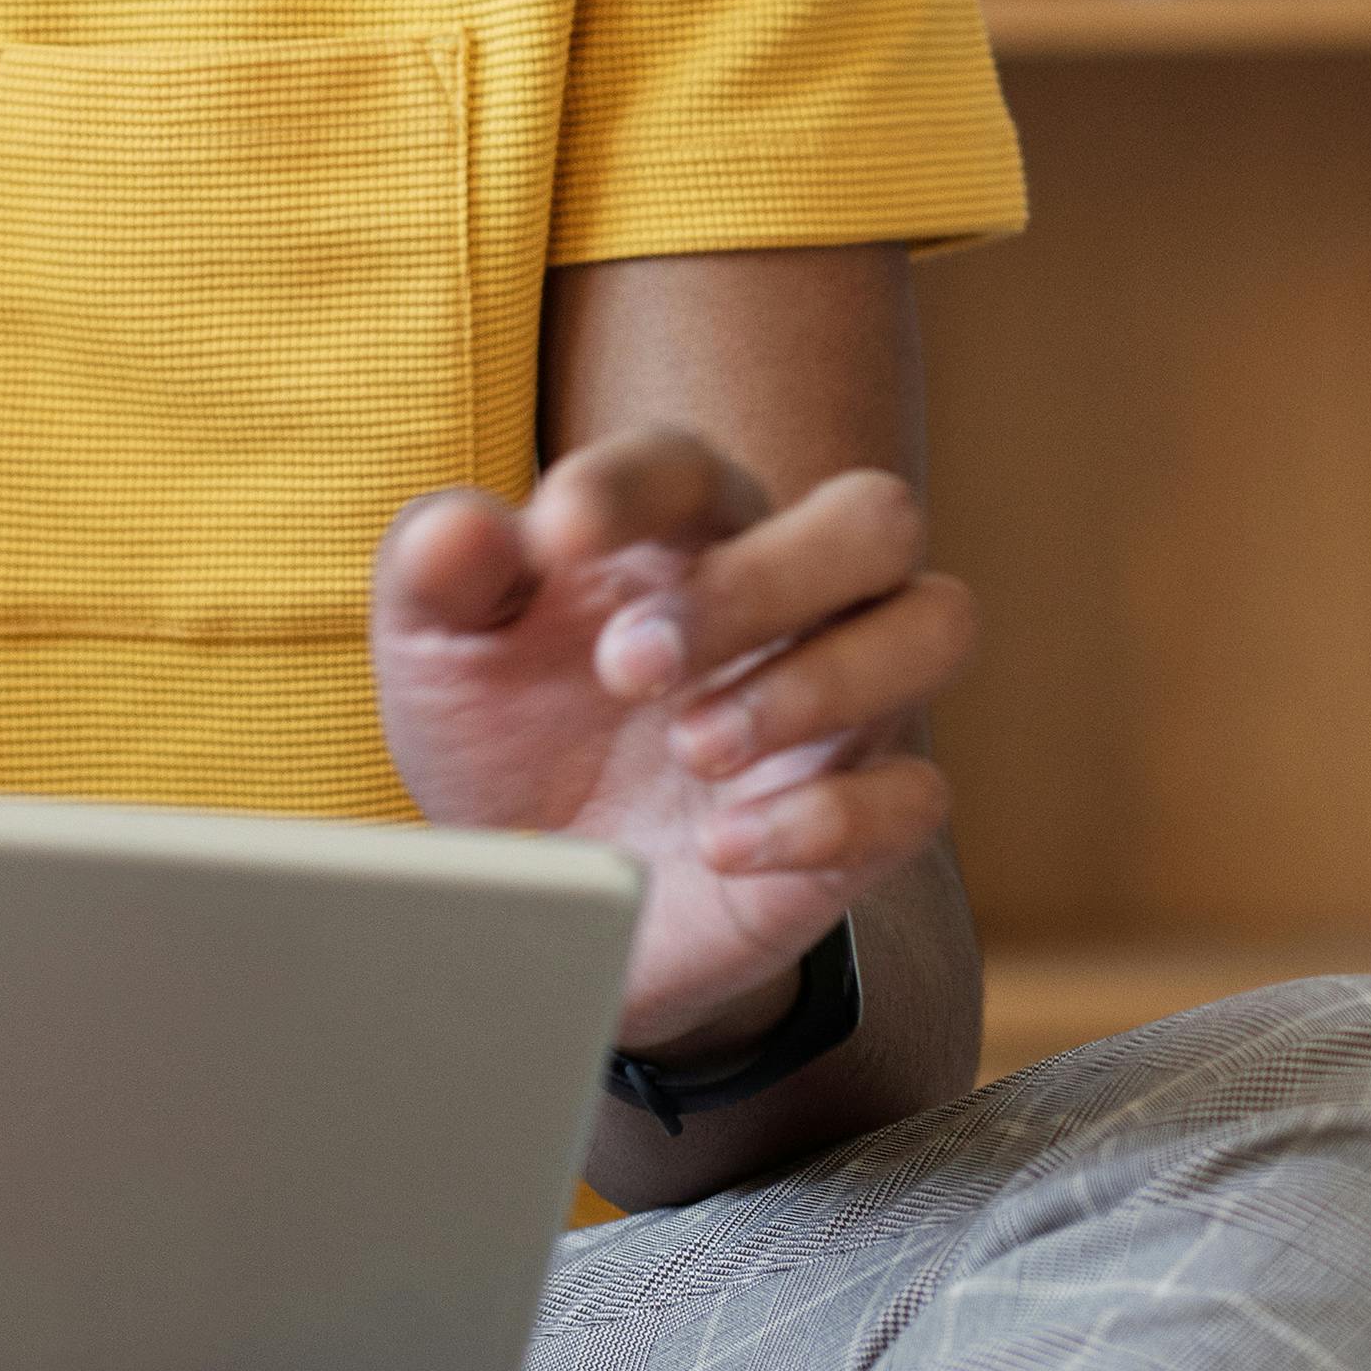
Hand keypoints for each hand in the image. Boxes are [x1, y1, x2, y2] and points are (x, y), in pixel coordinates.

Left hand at [368, 426, 975, 1058]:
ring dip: (818, 681)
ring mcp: (842, 707)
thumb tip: (458, 530)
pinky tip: (722, 843)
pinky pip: (917, 794)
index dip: (630, 486)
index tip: (554, 539)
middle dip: (760, 581)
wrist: (548, 905)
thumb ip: (437, 576)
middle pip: (870, 518)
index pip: (690, 465)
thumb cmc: (508, 739)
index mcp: (681, 532)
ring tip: (691, 748)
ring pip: (933, 625)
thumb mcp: (442, 658)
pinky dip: (827, 817)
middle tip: (628, 666)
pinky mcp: (865, 819)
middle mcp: (787, 599)